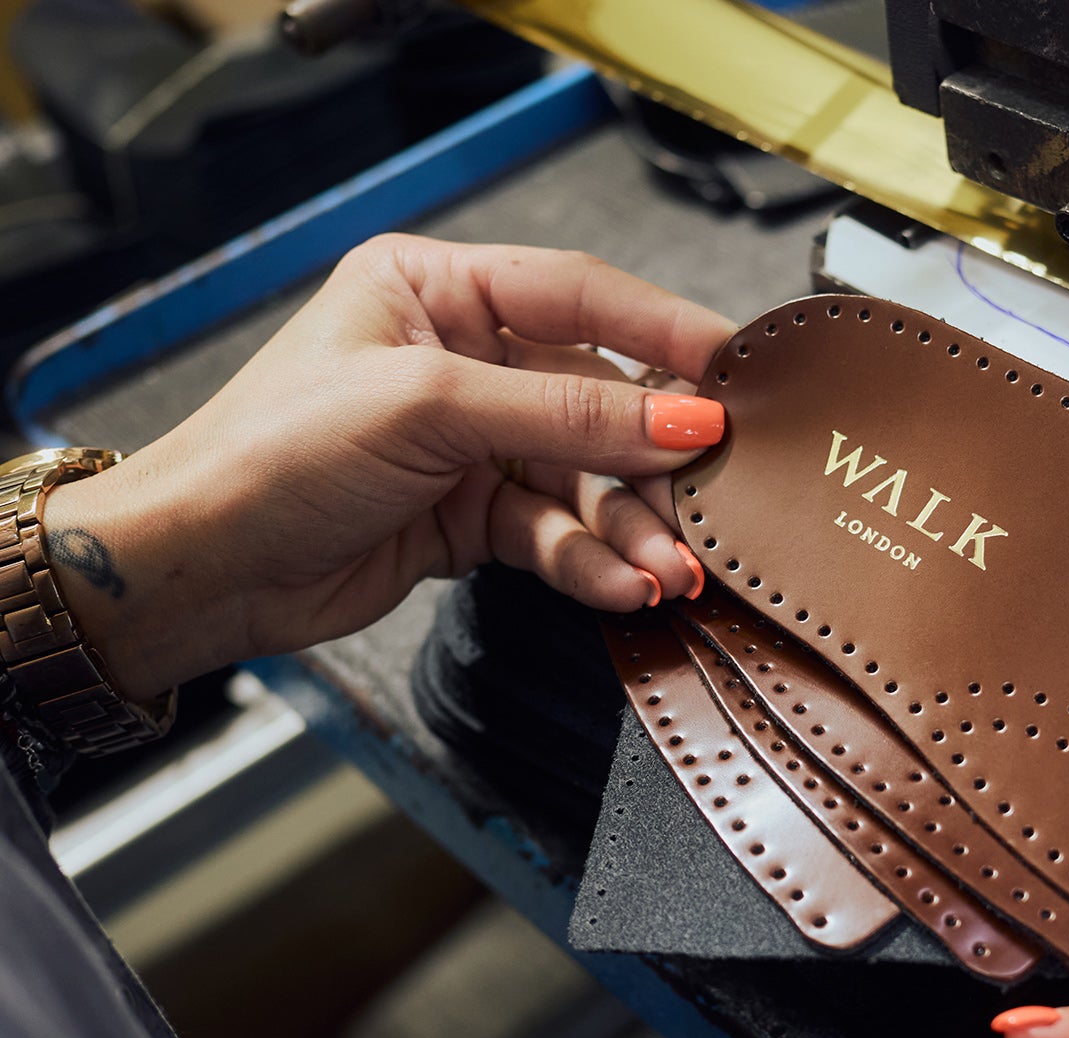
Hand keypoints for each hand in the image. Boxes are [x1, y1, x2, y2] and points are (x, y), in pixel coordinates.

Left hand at [37, 234, 736, 699]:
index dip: (661, 330)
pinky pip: (555, 531)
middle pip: (594, 399)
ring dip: (629, 527)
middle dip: (649, 459)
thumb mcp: (430, 409)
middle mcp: (462, 359)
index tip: (734, 370)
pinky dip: (591, 560)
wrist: (201, 568)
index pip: (578, 294)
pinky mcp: (471, 515)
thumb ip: (566, 412)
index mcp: (437, 289)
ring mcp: (470, 442)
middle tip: (708, 499)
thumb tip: (683, 419)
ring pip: (584, 478)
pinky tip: (622, 585)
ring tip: (670, 570)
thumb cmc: (272, 453)